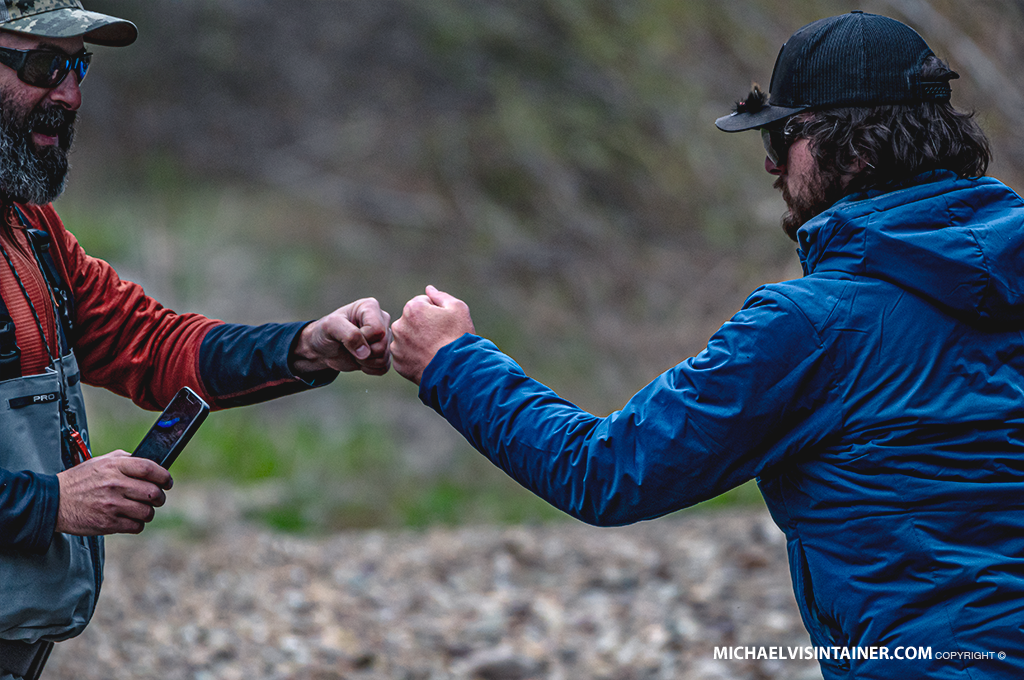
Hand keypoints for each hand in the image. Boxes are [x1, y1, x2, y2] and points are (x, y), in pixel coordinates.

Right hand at [55, 450, 172, 535]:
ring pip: (147, 512)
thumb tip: (150, 463)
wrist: (54, 502)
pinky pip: (136, 526)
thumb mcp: (100, 462)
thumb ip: (125, 459)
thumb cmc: (79, 480)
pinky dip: (137, 524)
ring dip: (148, 512)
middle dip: (159, 497)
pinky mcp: (108, 523)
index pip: (150, 469)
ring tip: (140, 509)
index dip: (164, 476)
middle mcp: (114, 485)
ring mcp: (112, 505)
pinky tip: (129, 519)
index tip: (167, 481)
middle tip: (156, 498)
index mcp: (114, 467)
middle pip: (153, 493)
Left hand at [291, 297, 391, 375]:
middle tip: (348, 346)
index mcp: (370, 306)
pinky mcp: (384, 353)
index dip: (362, 338)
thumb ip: (349, 335)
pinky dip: (369, 368)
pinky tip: (359, 360)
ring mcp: (385, 337)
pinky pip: (383, 367)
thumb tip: (366, 352)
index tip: (347, 335)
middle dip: (362, 352)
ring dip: (364, 361)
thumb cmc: (325, 332)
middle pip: (382, 344)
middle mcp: (381, 320)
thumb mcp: (330, 327)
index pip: (377, 330)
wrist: (323, 348)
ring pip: (384, 357)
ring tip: (353, 352)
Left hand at [391, 285, 474, 384]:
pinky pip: (405, 355)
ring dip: (417, 341)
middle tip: (439, 338)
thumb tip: (428, 289)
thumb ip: (441, 296)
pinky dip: (414, 357)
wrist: (456, 370)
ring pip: (407, 338)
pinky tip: (428, 360)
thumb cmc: (459, 337)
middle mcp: (399, 326)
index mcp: (412, 309)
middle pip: (412, 320)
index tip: (444, 324)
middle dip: (423, 325)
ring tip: (434, 350)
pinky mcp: (398, 363)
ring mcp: (397, 346)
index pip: (422, 303)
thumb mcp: (458, 309)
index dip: (436, 312)